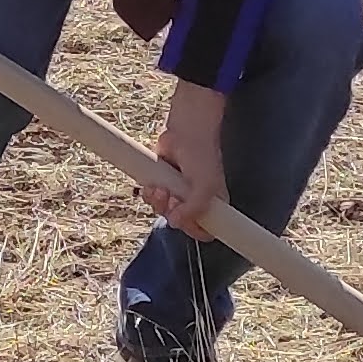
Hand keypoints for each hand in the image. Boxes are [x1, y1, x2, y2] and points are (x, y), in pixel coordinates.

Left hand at [148, 80, 230, 234]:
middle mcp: (195, 201)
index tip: (185, 218)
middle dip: (171, 212)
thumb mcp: (206, 186)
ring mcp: (178, 192)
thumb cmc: (202, 155)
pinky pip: (151, 199)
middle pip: (180, 223)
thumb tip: (175, 222)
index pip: (205, 231)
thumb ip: (194, 210)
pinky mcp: (162, 182)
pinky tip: (152, 185)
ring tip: (161, 188)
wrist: (185, 130)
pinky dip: (149, 194)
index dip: (192, 228)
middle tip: (171, 198)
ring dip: (158, 202)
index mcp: (213, 204)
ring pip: (163, 212)